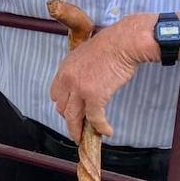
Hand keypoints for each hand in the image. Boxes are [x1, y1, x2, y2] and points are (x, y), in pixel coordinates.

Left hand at [49, 16, 149, 140]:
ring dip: (78, 131)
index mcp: (64, 69)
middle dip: (70, 119)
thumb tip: (87, 81)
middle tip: (78, 127)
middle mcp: (67, 80)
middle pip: (62, 108)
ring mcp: (79, 89)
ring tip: (84, 138)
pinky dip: (100, 127)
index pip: (56, 94)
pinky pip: (94, 118)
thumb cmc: (112, 45)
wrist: (123, 42)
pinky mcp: (94, 96)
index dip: (63, 105)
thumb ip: (81, 70)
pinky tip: (106, 132)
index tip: (71, 111)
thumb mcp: (86, 55)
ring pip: (73, 118)